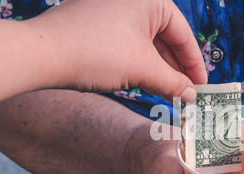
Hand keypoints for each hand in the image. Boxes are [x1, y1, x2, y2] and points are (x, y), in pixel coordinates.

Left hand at [27, 0, 205, 100]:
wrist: (42, 54)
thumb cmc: (96, 53)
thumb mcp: (143, 69)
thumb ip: (173, 82)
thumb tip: (191, 94)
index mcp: (150, 0)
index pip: (182, 34)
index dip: (194, 63)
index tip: (201, 85)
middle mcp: (132, 0)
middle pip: (165, 38)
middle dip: (175, 69)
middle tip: (186, 93)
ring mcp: (112, 10)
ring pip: (146, 43)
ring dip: (158, 69)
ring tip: (168, 93)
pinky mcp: (98, 22)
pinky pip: (128, 43)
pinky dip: (139, 63)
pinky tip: (146, 83)